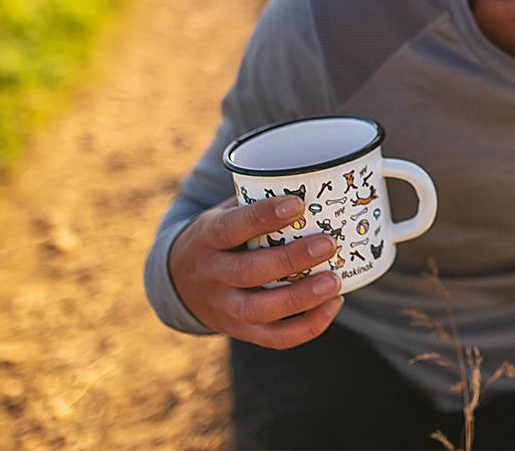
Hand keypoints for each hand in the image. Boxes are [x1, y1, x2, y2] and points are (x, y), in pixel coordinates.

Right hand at [168, 195, 344, 348]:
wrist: (179, 280)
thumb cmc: (220, 236)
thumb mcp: (225, 212)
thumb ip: (257, 200)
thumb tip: (317, 176)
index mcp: (206, 238)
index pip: (230, 228)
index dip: (263, 217)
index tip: (297, 203)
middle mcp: (211, 276)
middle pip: (248, 273)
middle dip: (291, 260)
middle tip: (328, 243)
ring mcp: (224, 307)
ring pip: (260, 310)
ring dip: (301, 298)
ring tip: (335, 281)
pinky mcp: (241, 330)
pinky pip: (275, 338)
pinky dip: (309, 326)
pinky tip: (334, 304)